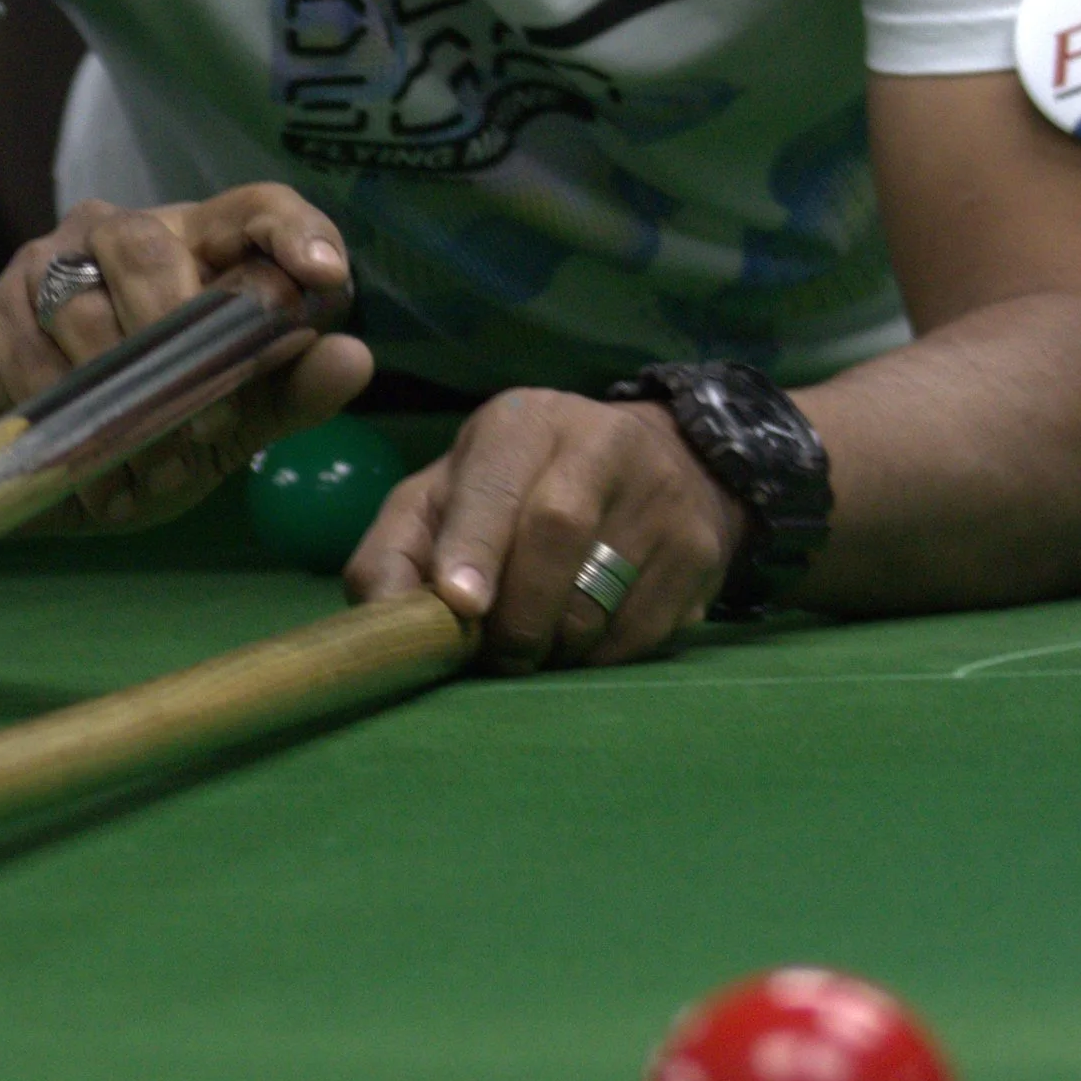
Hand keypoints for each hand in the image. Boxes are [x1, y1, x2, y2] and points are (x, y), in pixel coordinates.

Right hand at [0, 186, 373, 525]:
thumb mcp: (224, 423)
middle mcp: (116, 235)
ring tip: (156, 472)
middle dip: (184, 336)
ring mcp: (46, 269)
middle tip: (210, 424)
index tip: (323, 276)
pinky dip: (80, 433)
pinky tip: (104, 481)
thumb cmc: (133, 424)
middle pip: (153, 251)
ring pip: (90, 314)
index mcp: (191, 245)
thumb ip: (286, 391)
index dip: (291, 230)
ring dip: (129, 407)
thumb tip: (354, 357)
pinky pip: (40, 368)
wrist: (16, 465)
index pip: (250, 208)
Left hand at [342, 389, 746, 666]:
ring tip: (535, 644)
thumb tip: (379, 616)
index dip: (475, 548)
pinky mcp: (700, 553)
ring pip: (597, 599)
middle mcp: (600, 443)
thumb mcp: (453, 490)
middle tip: (494, 654)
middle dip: (513, 615)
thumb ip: (399, 544)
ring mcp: (660, 498)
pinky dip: (598, 656)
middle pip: (554, 536)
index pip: (498, 486)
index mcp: (523, 423)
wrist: (667, 462)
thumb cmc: (524, 487)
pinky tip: (584, 639)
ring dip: (553, 646)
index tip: (460, 606)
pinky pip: (639, 634)